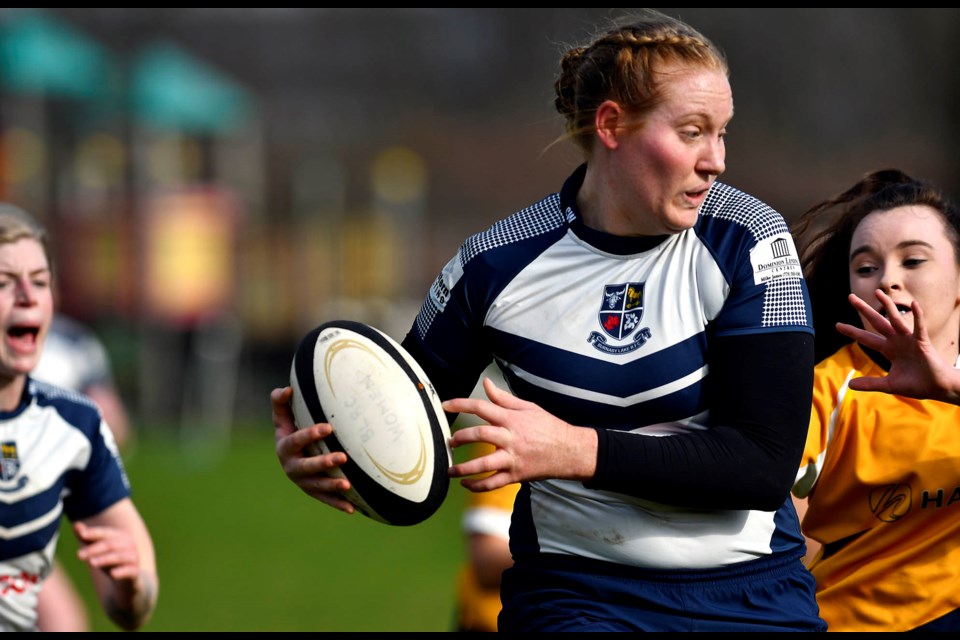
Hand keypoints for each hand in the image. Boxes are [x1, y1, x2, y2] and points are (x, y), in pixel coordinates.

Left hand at [74, 521, 141, 585]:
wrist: (127, 582)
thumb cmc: (110, 562)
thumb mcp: (97, 550)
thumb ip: (87, 538)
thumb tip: (75, 524)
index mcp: (120, 536)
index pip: (106, 533)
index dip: (94, 533)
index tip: (82, 535)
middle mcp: (129, 545)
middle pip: (110, 545)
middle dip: (94, 549)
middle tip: (79, 555)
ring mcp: (133, 558)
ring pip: (119, 557)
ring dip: (105, 559)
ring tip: (91, 563)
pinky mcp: (135, 573)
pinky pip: (130, 571)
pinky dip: (122, 571)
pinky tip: (113, 574)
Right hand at [271, 387, 355, 513]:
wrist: (290, 453)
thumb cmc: (291, 428)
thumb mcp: (283, 415)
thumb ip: (280, 401)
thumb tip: (287, 389)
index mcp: (284, 447)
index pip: (295, 440)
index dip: (309, 435)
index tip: (328, 427)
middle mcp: (291, 466)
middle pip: (306, 467)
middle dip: (323, 463)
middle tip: (342, 457)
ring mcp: (302, 481)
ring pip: (317, 486)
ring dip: (331, 487)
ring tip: (348, 485)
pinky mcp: (313, 491)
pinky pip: (325, 499)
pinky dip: (337, 504)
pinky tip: (352, 508)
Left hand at [442, 378, 596, 490]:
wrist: (571, 451)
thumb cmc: (549, 427)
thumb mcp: (528, 407)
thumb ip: (503, 398)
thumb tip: (486, 383)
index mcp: (512, 419)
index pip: (481, 407)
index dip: (460, 404)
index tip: (445, 405)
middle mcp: (511, 438)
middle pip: (479, 434)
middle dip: (460, 437)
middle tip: (450, 441)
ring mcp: (513, 458)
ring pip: (484, 464)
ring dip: (463, 468)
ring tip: (450, 470)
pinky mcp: (517, 475)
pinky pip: (493, 483)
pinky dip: (477, 485)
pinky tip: (466, 484)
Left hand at [837, 290, 959, 403]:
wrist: (938, 388)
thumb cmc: (917, 385)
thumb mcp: (889, 384)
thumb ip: (870, 383)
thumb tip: (850, 384)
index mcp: (889, 349)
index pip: (866, 338)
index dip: (853, 331)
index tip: (837, 325)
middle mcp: (897, 341)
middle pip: (877, 322)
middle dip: (864, 310)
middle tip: (850, 297)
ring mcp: (909, 340)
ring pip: (895, 319)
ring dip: (887, 305)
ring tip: (878, 292)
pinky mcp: (923, 342)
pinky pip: (919, 327)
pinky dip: (918, 315)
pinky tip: (913, 304)